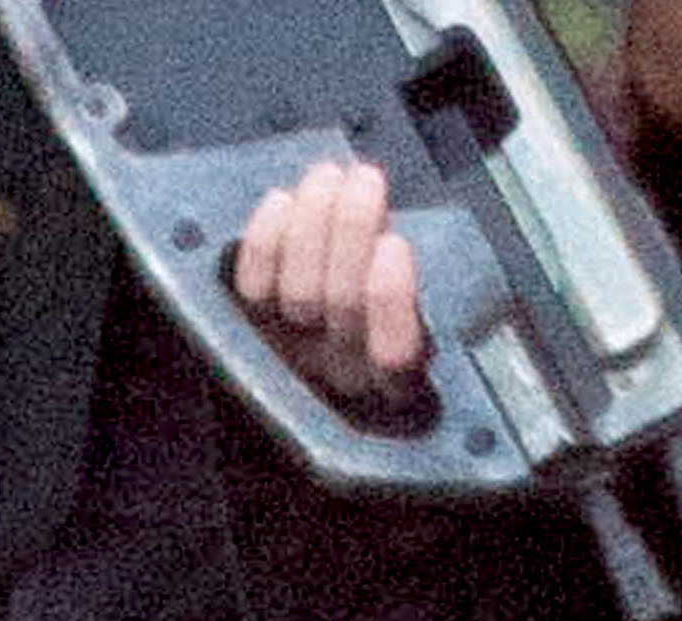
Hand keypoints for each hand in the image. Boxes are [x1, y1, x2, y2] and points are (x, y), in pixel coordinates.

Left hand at [228, 157, 431, 412]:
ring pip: (299, 288)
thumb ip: (422, 289)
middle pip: (343, 304)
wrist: (323, 347)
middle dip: (353, 229)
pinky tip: (284, 198)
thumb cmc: (391, 318)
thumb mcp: (429, 317)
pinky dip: (266, 236)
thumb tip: (400, 230)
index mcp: (397, 385)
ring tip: (330, 174)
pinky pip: (253, 284)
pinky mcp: (252, 325)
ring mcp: (292, 352)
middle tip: (367, 176)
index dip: (390, 299)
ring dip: (314, 219)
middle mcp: (343, 375)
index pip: (393, 355)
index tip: (397, 243)